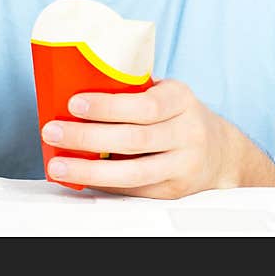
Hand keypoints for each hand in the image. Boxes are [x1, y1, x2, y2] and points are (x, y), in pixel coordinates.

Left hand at [41, 79, 274, 197]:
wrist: (220, 152)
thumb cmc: (177, 115)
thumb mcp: (165, 93)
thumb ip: (132, 91)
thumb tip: (74, 85)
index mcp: (181, 99)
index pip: (145, 104)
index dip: (109, 105)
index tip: (75, 103)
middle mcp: (187, 132)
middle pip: (134, 139)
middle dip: (88, 136)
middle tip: (53, 130)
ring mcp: (183, 165)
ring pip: (134, 172)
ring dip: (90, 169)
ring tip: (58, 164)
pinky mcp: (174, 190)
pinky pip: (135, 189)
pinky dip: (104, 184)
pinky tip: (80, 177)